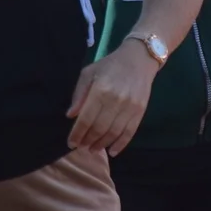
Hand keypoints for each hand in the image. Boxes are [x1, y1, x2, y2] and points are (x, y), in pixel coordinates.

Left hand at [66, 40, 159, 155]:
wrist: (139, 59)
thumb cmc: (110, 65)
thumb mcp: (89, 73)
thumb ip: (79, 94)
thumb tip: (71, 116)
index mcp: (100, 90)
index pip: (85, 119)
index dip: (77, 133)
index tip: (71, 143)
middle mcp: (115, 100)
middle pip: (99, 128)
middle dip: (88, 141)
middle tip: (81, 147)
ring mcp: (129, 107)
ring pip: (113, 133)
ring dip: (102, 144)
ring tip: (93, 149)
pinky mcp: (140, 111)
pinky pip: (129, 132)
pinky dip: (121, 144)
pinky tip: (112, 151)